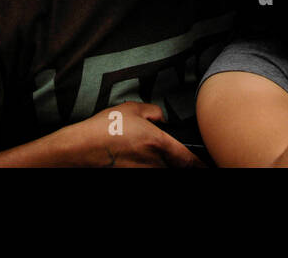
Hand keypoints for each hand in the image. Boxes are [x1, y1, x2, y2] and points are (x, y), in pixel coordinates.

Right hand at [51, 102, 201, 166]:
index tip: (206, 166)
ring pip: (159, 170)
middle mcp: (153, 163)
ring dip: (158, 163)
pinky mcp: (131, 177)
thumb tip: (162, 119)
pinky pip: (144, 171)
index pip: (188, 160)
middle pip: (174, 168)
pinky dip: (145, 166)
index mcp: (158, 143)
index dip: (200, 165)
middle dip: (175, 162)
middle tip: (164, 152)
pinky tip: (132, 157)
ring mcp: (142, 173)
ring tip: (139, 151)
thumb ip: (154, 113)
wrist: (80, 148)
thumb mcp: (132, 109)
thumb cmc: (104, 128)